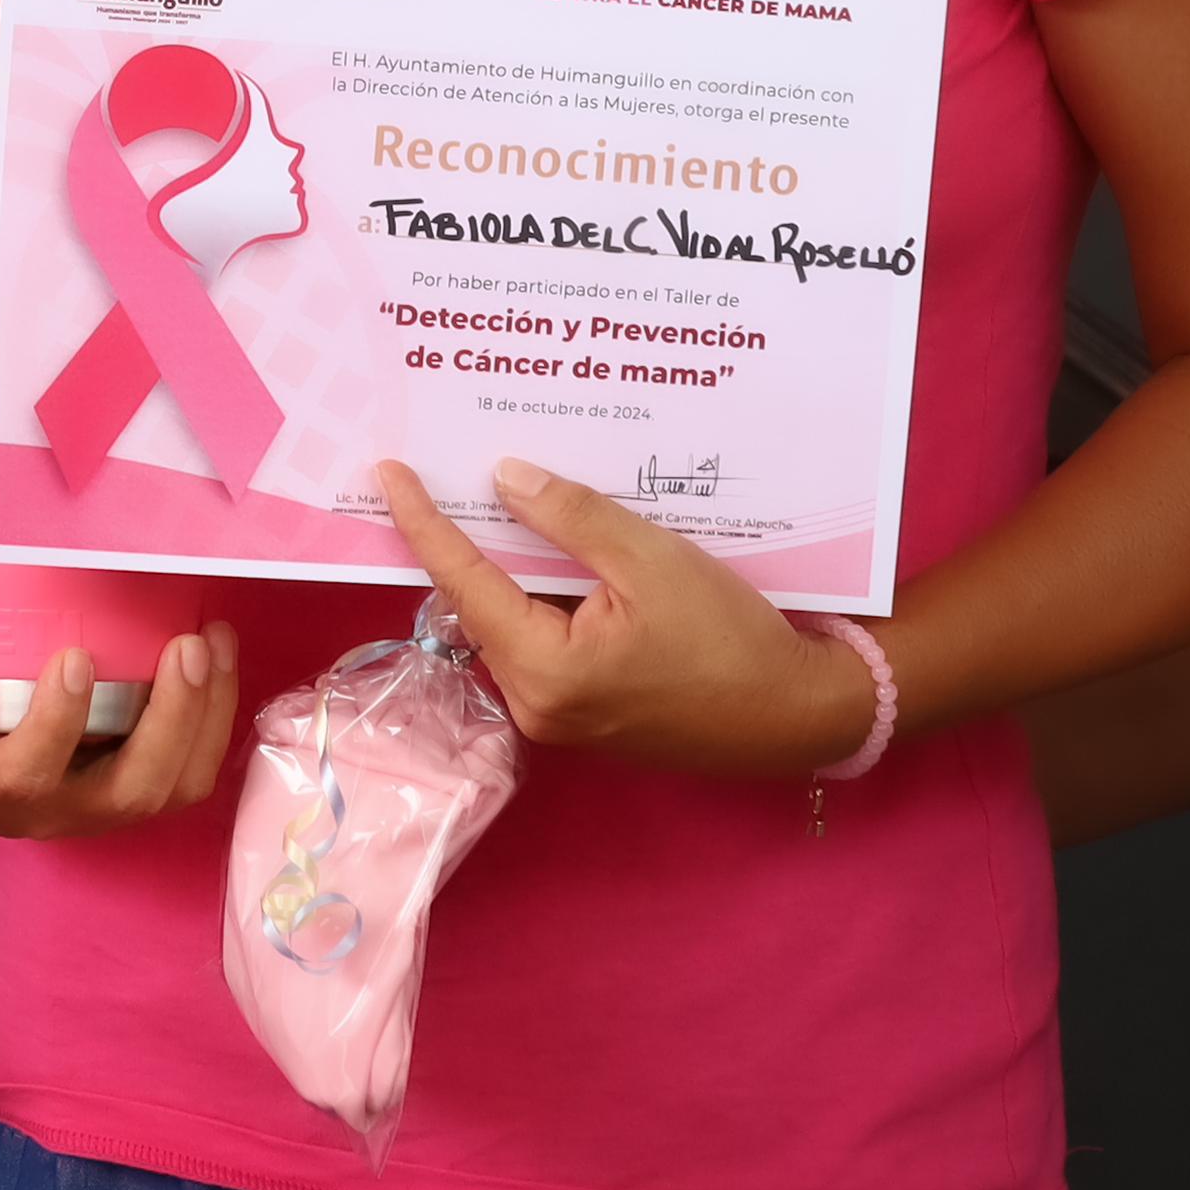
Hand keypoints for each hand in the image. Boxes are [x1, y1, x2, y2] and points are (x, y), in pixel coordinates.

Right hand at [0, 574, 243, 841]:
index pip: (25, 774)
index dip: (56, 725)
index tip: (75, 658)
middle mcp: (56, 813)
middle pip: (127, 793)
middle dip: (168, 722)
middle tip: (185, 647)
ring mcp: (103, 810)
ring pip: (172, 789)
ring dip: (205, 718)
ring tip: (213, 642)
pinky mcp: (136, 795)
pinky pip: (189, 775)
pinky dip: (214, 721)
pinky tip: (219, 660)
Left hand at [379, 459, 875, 773]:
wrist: (800, 714)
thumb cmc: (733, 640)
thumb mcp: (652, 560)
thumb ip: (571, 518)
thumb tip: (505, 479)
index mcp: (543, 669)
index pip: (463, 580)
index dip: (422, 522)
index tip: (389, 473)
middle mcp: (535, 703)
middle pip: (480, 605)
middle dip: (462, 540)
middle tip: (437, 474)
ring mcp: (559, 716)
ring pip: (512, 623)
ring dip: (506, 568)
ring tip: (494, 503)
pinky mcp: (585, 716)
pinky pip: (542, 643)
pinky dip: (539, 597)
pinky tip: (550, 553)